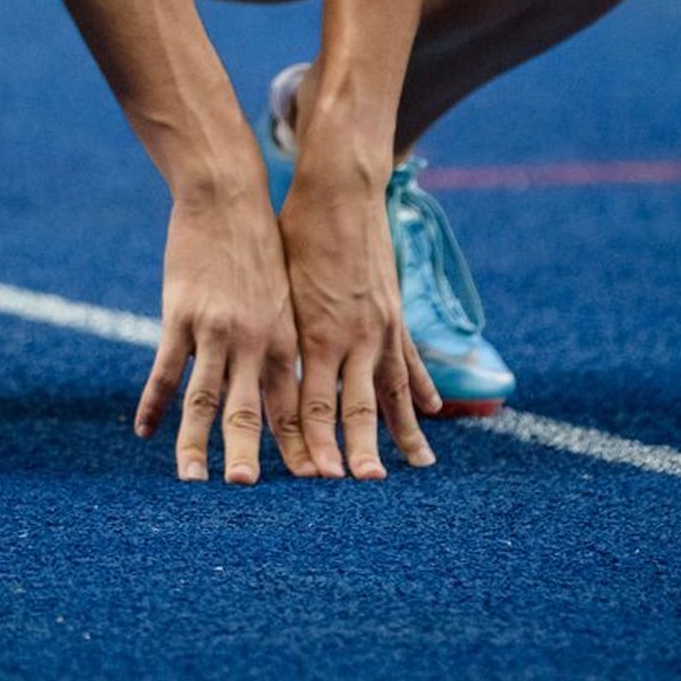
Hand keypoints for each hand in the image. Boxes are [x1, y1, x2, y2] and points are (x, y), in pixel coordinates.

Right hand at [134, 178, 313, 483]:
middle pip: (251, 411)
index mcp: (283, 338)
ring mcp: (216, 328)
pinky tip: (143, 432)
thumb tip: (280, 386)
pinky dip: (153, 403)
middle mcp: (254, 339)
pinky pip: (165, 369)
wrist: (228, 192)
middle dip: (250, 455)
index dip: (299, 448)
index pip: (291, 406)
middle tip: (248, 493)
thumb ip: (280, 342)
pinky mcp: (181, 313)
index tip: (308, 486)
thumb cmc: (259, 242)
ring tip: (193, 482)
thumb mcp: (283, 295)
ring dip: (197, 444)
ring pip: (205, 398)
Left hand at [278, 162, 440, 478]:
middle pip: (354, 408)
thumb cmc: (292, 234)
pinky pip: (410, 360)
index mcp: (314, 333)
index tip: (314, 482)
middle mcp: (350, 336)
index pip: (312, 404)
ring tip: (414, 472)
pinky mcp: (393, 312)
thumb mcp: (275, 287)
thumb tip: (248, 376)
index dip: (313, 443)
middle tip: (363, 491)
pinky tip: (432, 414)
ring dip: (401, 434)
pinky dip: (422, 389)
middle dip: (357, 453)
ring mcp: (379, 326)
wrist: (338, 190)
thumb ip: (274, 336)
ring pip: (392, 392)